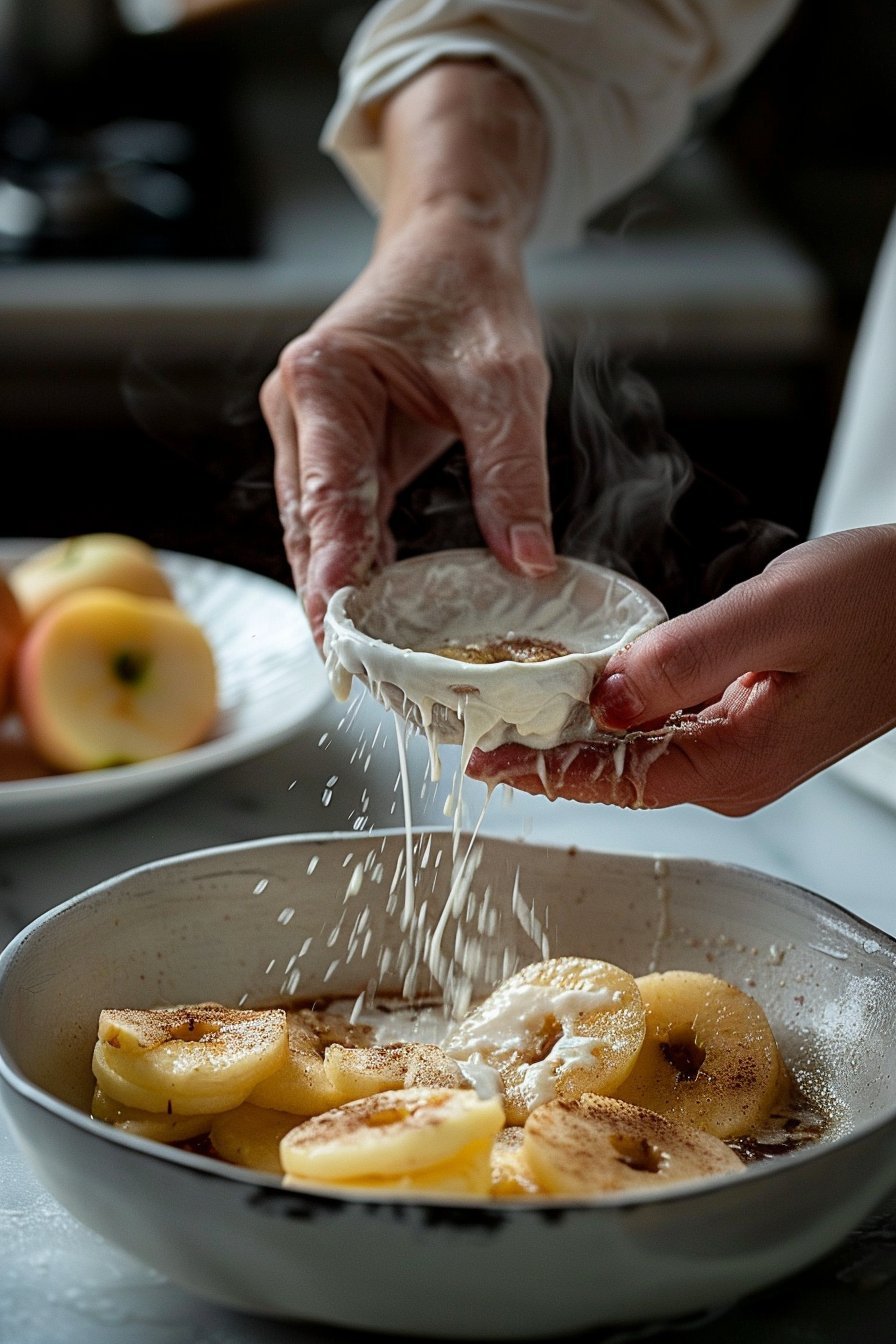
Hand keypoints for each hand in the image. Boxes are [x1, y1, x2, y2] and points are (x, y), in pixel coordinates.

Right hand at [260, 60, 554, 644]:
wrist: (451, 247)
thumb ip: (511, 473)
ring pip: (316, 531)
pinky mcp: (333, 449)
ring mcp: (309, 433)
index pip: (326, 496)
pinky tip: (384, 610)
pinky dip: (360, 563)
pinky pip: (340, 520)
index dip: (330, 568)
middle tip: (356, 671)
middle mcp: (299, 410)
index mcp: (323, 380)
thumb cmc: (470, 298)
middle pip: (307, 525)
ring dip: (342, 587)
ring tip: (368, 659)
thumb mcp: (506, 382)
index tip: (336, 630)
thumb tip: (528, 565)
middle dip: (330, 596)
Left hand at [467, 526, 895, 814]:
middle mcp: (735, 770)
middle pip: (618, 771)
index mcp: (737, 761)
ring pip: (640, 747)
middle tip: (483, 729)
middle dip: (548, 753)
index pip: (615, 779)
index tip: (485, 757)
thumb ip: (685, 658)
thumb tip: (604, 697)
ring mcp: (743, 749)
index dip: (543, 769)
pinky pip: (669, 724)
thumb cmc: (883, 605)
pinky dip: (624, 708)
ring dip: (580, 731)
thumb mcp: (775, 618)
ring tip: (517, 712)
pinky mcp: (750, 722)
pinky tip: (592, 689)